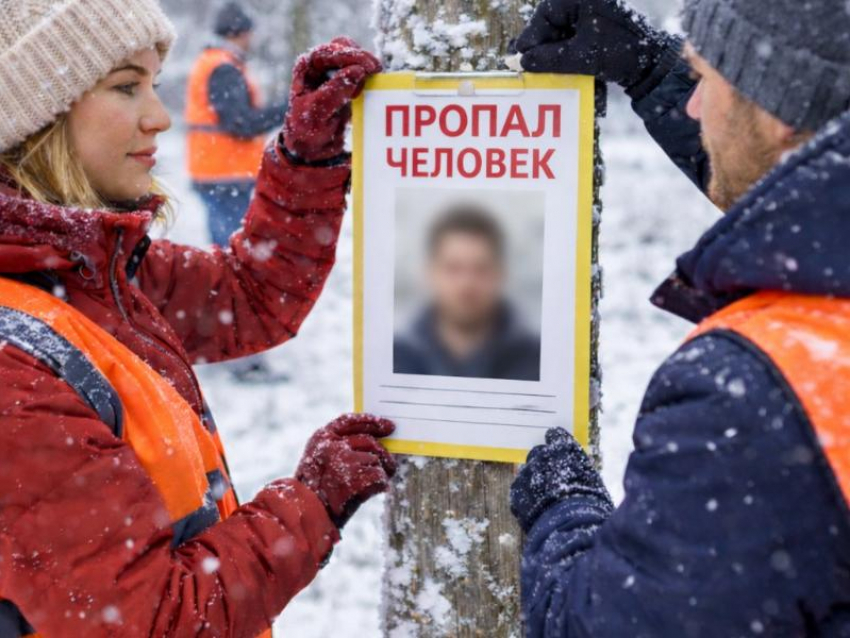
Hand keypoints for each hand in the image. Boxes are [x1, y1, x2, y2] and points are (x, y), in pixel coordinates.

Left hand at [283, 37, 381, 162]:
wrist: (312, 147)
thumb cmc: (308, 130)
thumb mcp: (318, 112)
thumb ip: (336, 90)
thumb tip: (358, 71)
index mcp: (306, 67)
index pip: (328, 52)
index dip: (349, 56)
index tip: (367, 67)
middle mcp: (319, 65)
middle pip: (342, 47)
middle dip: (360, 56)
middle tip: (376, 71)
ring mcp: (334, 72)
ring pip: (354, 57)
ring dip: (365, 66)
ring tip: (371, 82)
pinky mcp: (346, 82)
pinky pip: (361, 72)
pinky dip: (368, 77)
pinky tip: (371, 88)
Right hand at [296, 413, 396, 527]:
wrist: (306, 516)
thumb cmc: (313, 492)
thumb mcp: (317, 461)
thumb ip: (338, 447)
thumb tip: (373, 442)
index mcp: (321, 438)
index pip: (349, 421)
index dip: (370, 422)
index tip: (388, 426)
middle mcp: (333, 445)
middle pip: (369, 440)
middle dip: (384, 453)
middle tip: (391, 464)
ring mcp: (344, 460)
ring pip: (375, 460)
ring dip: (380, 472)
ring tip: (374, 484)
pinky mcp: (356, 477)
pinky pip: (379, 477)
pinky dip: (381, 485)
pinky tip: (375, 491)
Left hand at [511, 428, 611, 532]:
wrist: (570, 525)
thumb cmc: (591, 503)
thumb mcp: (593, 480)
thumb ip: (580, 469)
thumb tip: (579, 470)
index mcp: (563, 448)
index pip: (555, 436)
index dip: (558, 446)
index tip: (561, 454)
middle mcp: (542, 455)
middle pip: (539, 453)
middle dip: (545, 464)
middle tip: (554, 480)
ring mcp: (526, 473)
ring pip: (528, 472)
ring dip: (534, 480)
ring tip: (545, 499)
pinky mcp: (516, 492)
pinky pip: (520, 491)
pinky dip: (526, 498)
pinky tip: (537, 510)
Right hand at [514, 0, 667, 91]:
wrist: (652, 62)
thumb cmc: (619, 53)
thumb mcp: (580, 57)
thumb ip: (548, 59)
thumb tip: (523, 61)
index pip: (545, 15)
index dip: (531, 37)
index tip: (521, 56)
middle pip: (551, 19)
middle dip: (540, 42)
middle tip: (526, 61)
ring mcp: (593, 8)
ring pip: (561, 27)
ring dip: (550, 47)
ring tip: (539, 64)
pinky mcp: (598, 21)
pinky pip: (573, 31)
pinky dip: (563, 47)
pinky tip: (556, 61)